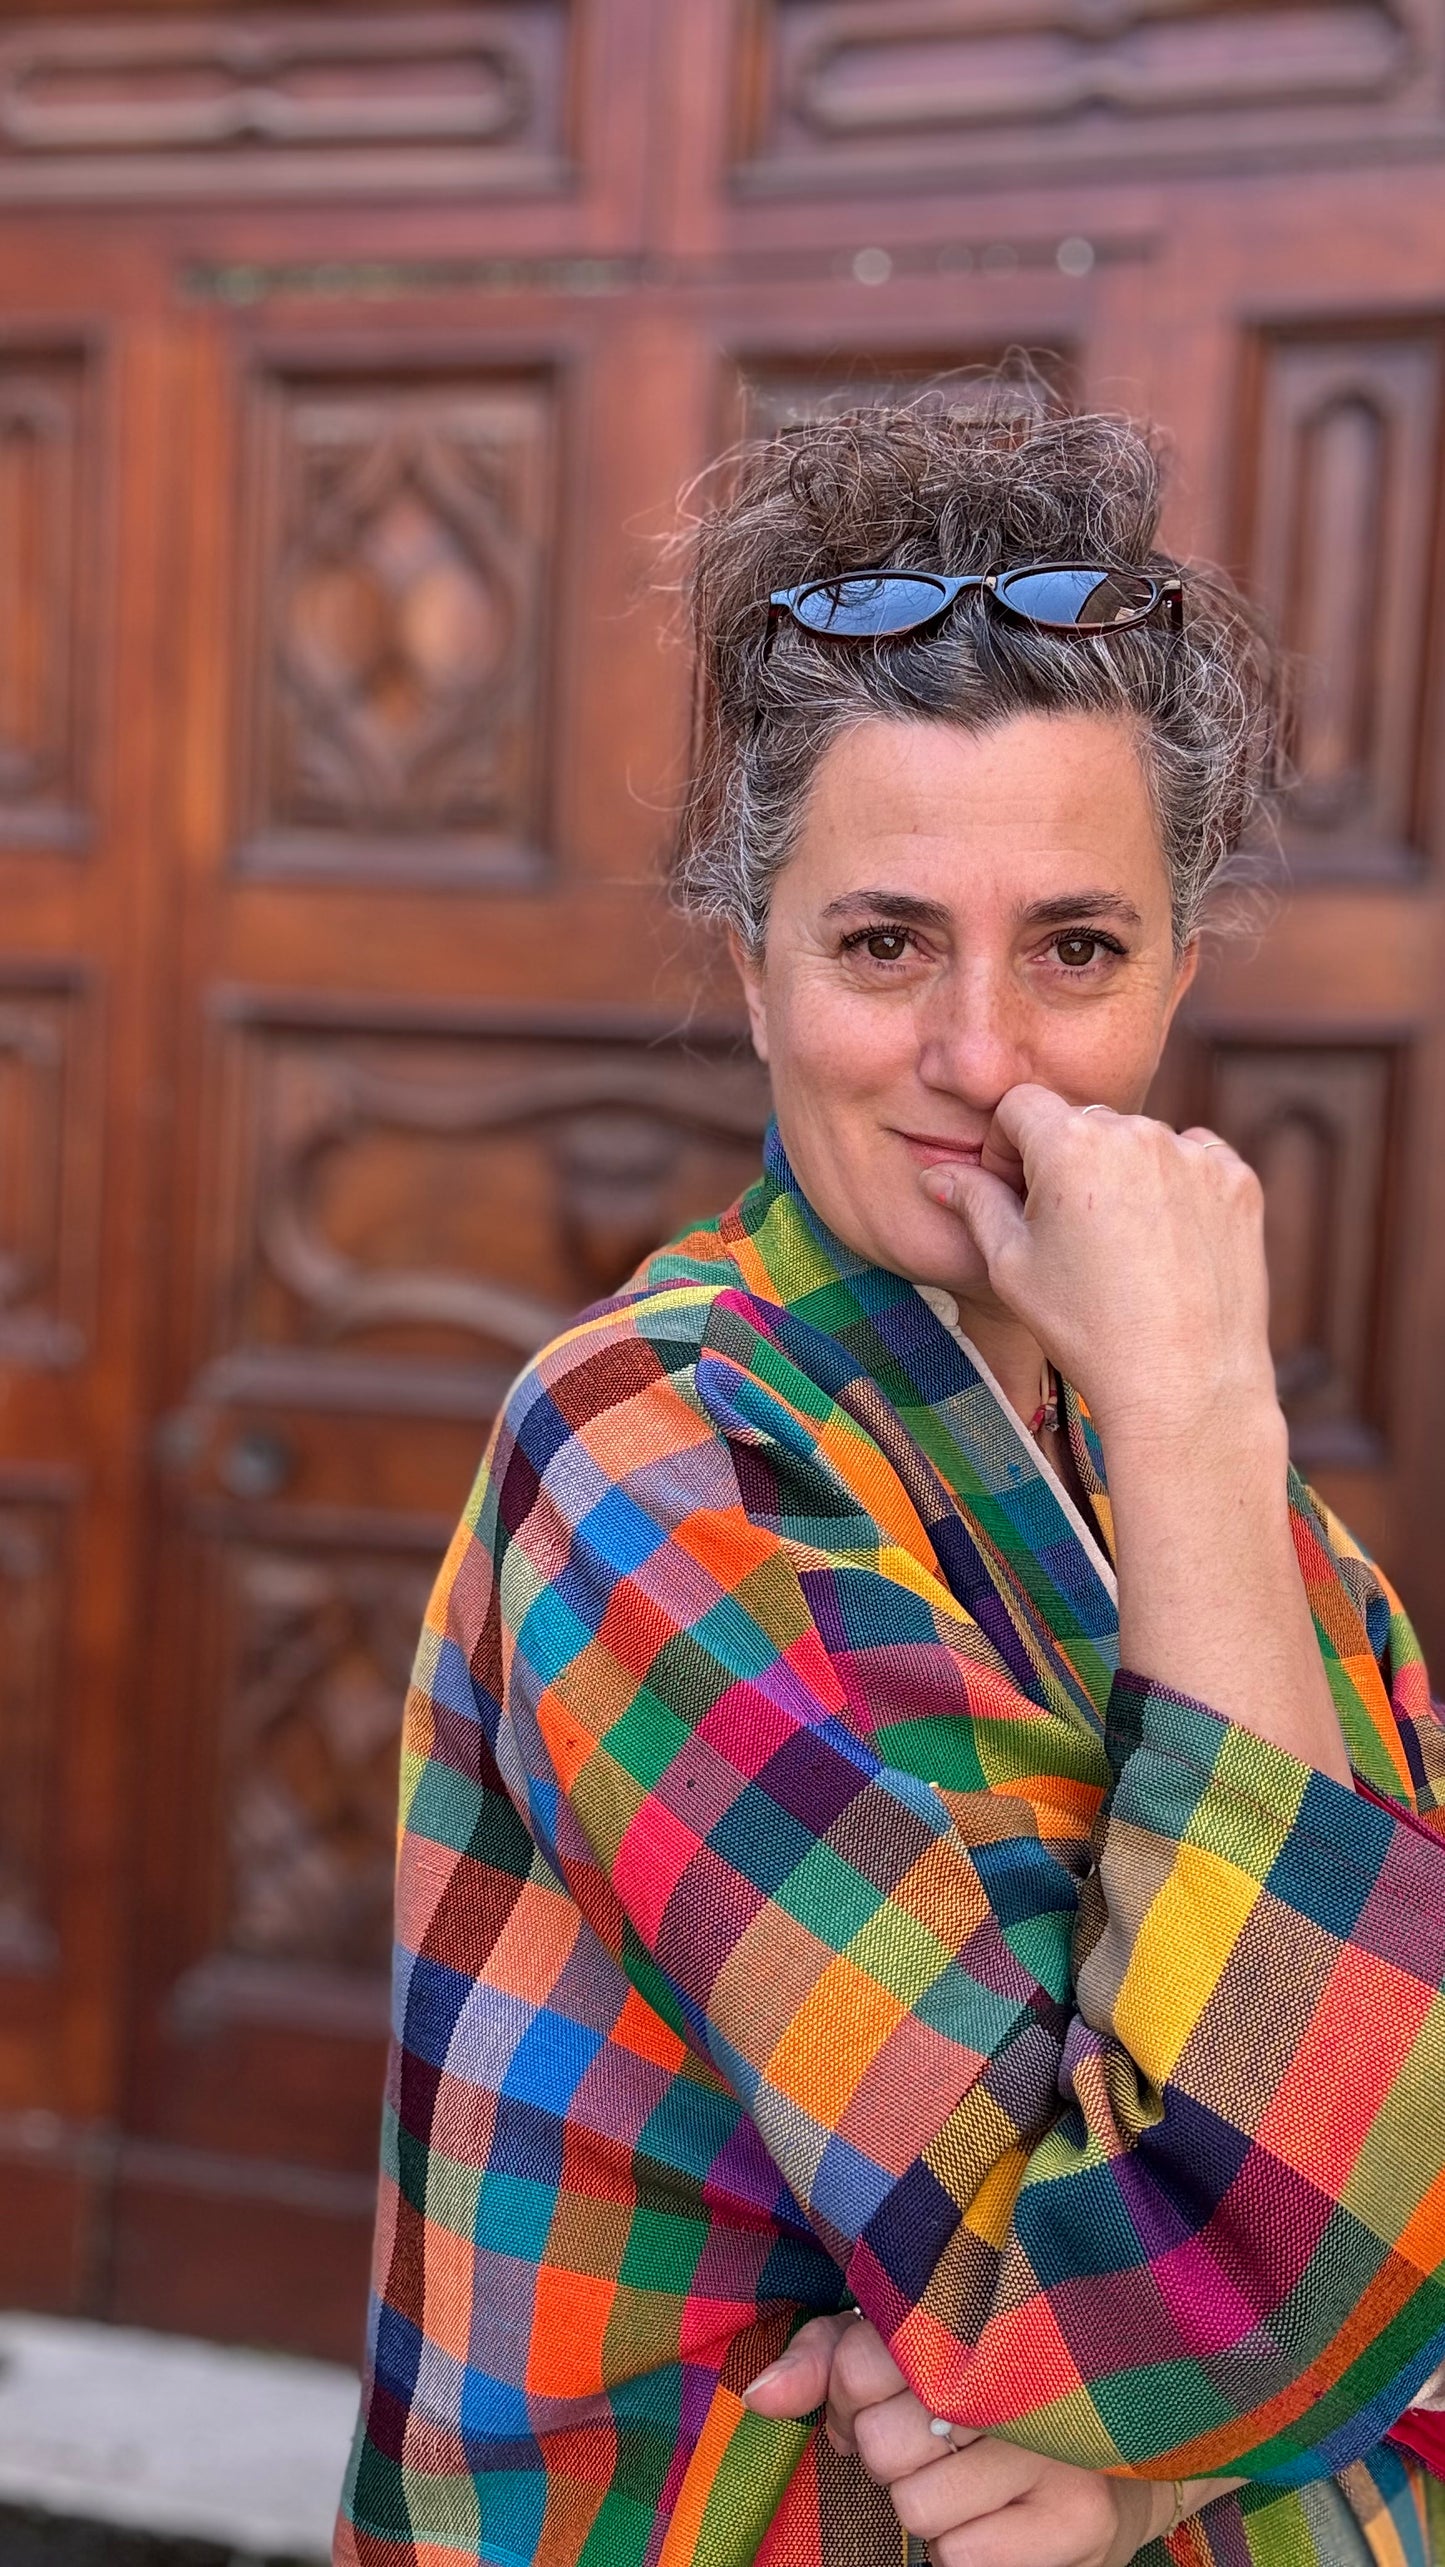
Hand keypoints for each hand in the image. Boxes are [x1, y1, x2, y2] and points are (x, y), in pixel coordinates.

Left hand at [743, 2316, 1162, 2566]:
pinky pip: (959, 2558)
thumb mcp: (899, 2350)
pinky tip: (996, 2513)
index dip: (848, 2396)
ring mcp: (1059, 2449)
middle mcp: (1025, 2371)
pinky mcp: (1079, 2523)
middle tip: (930, 2439)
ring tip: (969, 2474)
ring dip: (928, 2505)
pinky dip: (962, 2548)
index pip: (856, 2367)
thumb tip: (757, 2397)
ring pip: (917, 2508)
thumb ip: (825, 2359)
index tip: (882, 2392)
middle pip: (884, 2446)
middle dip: (888, 2454)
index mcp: (978, 2308)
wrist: (1112, 2451)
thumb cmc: (982, 2391)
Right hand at [918, 1085, 1277, 1449]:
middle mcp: (1137, 1132)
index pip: (1021, 1104)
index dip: (1006, 1146)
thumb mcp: (1011, 1266)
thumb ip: (974, 1203)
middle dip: (1065, 1161)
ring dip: (1121, 1173)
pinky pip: (1194, 1162)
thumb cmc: (1086, 1329)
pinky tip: (1165, 1245)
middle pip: (1082, 1121)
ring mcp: (1196, 1155)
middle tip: (1066, 1232)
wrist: (1184, 1384)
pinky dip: (1175, 1188)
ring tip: (1120, 1247)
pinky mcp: (1238, 1181)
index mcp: (1071, 1143)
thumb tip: (937, 1175)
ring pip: (1138, 1142)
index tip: (1015, 1193)